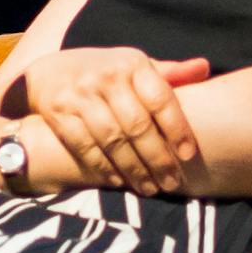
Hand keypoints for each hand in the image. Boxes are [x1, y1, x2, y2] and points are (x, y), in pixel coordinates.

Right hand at [19, 48, 210, 193]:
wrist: (46, 73)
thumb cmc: (103, 73)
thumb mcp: (134, 66)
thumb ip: (169, 73)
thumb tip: (205, 68)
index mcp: (132, 64)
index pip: (160, 98)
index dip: (177, 128)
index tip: (189, 155)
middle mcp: (106, 77)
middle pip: (137, 125)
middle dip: (157, 158)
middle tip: (171, 183)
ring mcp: (80, 95)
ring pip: (112, 140)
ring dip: (133, 169)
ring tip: (149, 188)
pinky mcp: (59, 113)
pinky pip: (85, 146)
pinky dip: (103, 167)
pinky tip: (119, 182)